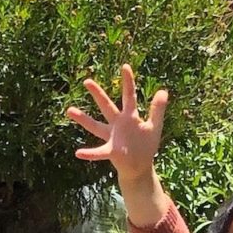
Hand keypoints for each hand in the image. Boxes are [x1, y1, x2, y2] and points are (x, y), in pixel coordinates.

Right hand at [67, 63, 167, 182]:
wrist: (140, 166)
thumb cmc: (145, 146)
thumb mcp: (154, 126)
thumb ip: (157, 110)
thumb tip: (163, 91)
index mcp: (129, 117)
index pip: (129, 96)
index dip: (128, 82)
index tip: (125, 66)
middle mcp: (117, 124)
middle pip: (106, 106)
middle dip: (97, 94)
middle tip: (87, 81)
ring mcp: (112, 137)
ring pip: (95, 126)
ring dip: (83, 119)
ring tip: (69, 110)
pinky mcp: (111, 151)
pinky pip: (98, 152)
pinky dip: (89, 153)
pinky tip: (78, 153)